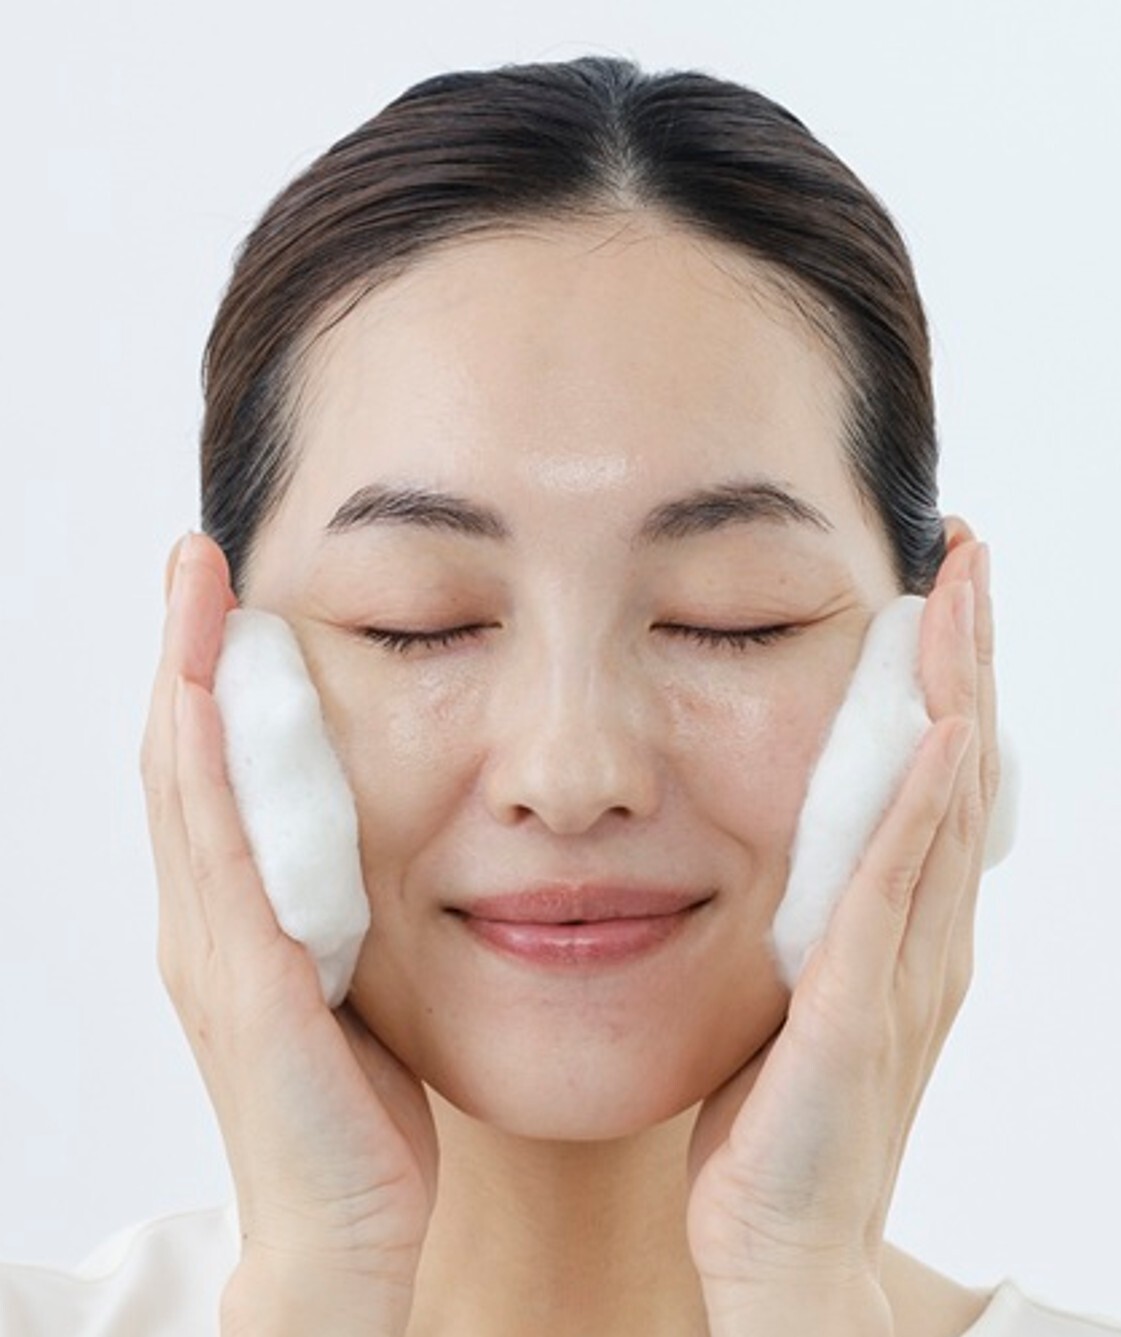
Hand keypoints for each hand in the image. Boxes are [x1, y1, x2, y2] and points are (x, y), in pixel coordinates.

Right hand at [139, 533, 436, 1334]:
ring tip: (194, 589)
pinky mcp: (250, 984)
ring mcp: (215, 951)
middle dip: (183, 651)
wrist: (345, 1231)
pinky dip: (206, 769)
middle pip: (179, 758)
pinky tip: (207, 699)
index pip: (207, 771)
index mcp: (234, 917)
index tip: (221, 592)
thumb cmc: (359, 1112)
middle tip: (193, 559)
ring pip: (185, 787)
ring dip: (185, 681)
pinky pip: (220, 856)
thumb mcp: (356, 979)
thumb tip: (381, 838)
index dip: (206, 677)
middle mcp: (205, 922)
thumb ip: (347, 906)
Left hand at [685, 534, 997, 1335]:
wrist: (781, 1246)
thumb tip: (782, 838)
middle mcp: (921, 934)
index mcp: (901, 924)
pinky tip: (941, 736)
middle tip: (968, 549)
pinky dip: (922, 811)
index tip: (938, 585)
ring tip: (963, 595)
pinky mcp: (856, 1011)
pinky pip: (894, 893)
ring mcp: (901, 971)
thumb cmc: (775, 1121)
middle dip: (965, 652)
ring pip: (940, 805)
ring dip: (957, 694)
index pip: (931, 774)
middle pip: (956, 766)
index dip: (944, 676)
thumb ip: (806, 913)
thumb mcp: (792, 988)